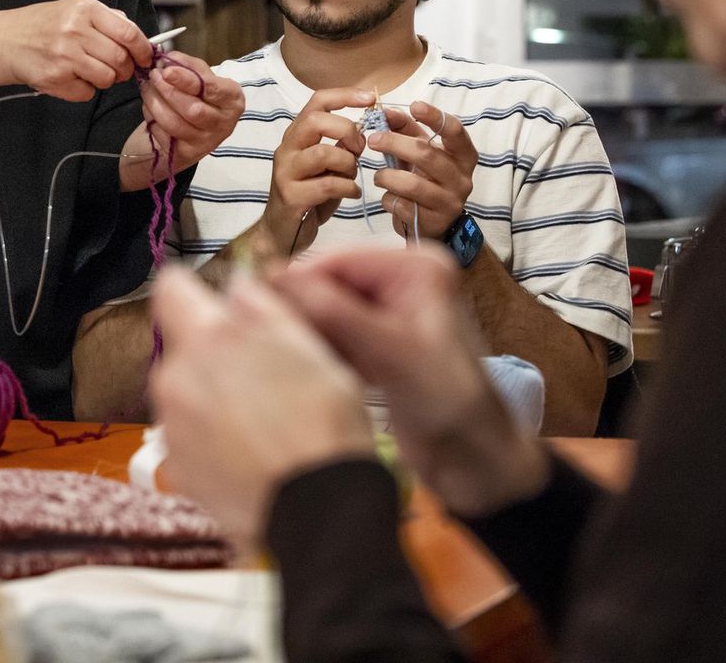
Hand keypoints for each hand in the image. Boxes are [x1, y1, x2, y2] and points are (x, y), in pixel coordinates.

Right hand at [0, 0, 152, 101]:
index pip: (128, 32)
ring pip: (107, 78)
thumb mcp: (76, 9)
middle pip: (120, 59)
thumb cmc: (45, 25)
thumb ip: (109, 19)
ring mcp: (64, 55)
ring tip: (91, 71)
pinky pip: (87, 93)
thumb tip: (140, 38)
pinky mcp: (54, 77)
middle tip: (119, 69)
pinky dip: (84, 89)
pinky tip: (71, 77)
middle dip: (125, 69)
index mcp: (85, 9)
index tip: (145, 58)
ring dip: (105, 79)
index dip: (143, 49)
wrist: (6, 40)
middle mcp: (75, 30)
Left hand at [135, 51, 244, 171]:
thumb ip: (187, 65)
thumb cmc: (201, 97)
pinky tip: (151, 107)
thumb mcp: (201, 76)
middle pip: (193, 109)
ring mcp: (207, 141)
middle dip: (168, 91)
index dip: (186, 80)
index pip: (211, 89)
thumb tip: (167, 59)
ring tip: (147, 88)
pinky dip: (152, 118)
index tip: (166, 70)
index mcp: (232, 99)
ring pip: (175, 123)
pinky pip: (164, 134)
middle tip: (153, 76)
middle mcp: (224, 123)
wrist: (196, 128)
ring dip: (155, 103)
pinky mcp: (189, 153)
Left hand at [150, 267, 374, 547]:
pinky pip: (189, 433)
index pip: (170, 287)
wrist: (318, 513)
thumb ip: (262, 305)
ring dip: (212, 392)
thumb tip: (238, 286)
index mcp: (207, 340)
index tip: (212, 298)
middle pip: (182, 344)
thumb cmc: (322, 426)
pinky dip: (211, 433)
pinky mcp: (178, 468)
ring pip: (185, 389)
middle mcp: (175, 379)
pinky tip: (250, 447)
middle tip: (261, 368)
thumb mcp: (307, 345)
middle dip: (213, 349)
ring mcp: (172, 428)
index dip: (192, 287)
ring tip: (262, 415)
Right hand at [254, 88, 373, 256]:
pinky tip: (351, 194)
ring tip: (352, 176)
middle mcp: (287, 149)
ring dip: (348, 163)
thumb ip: (341, 148)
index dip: (344, 96)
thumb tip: (363, 131)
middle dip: (347, 130)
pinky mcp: (291, 196)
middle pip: (316, 120)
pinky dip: (348, 188)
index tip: (370, 98)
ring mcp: (286, 172)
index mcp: (297, 136)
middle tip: (360, 149)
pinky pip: (327, 185)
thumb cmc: (309, 197)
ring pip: (323, 152)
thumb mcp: (328, 168)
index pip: (317, 102)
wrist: (281, 234)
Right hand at [275, 247, 548, 516]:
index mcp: (417, 266)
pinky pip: (334, 334)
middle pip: (329, 282)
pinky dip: (318, 348)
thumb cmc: (449, 405)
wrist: (479, 466)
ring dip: (303, 329)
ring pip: (326, 309)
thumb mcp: (392, 353)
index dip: (294, 279)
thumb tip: (273, 277)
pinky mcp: (378, 344)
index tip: (247, 303)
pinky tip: (298, 366)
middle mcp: (403, 280)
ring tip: (270, 351)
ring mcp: (390, 312)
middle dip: (297, 306)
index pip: (339, 260)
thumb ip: (335, 313)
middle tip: (254, 333)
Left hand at [368, 102, 475, 240]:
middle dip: (394, 143)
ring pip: (412, 184)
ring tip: (379, 176)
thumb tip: (385, 111)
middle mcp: (463, 179)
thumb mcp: (421, 151)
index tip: (415, 105)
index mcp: (464, 156)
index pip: (455, 131)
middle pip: (426, 154)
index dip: (435, 117)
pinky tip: (389, 197)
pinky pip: (403, 205)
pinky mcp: (434, 223)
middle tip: (372, 139)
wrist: (435, 223)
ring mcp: (450, 203)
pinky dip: (388, 199)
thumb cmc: (427, 179)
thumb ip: (406, 129)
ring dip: (387, 176)